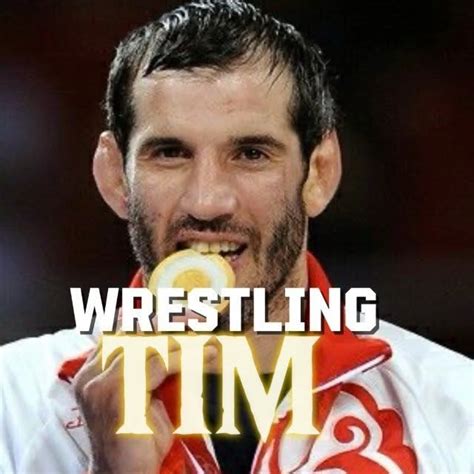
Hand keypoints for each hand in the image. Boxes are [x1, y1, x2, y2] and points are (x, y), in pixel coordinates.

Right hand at [73, 310, 215, 473]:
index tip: (187, 315)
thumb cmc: (138, 439)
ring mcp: (100, 384)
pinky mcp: (117, 396)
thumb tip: (179, 338)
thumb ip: (153, 366)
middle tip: (201, 320)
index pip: (124, 328)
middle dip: (171, 322)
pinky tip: (207, 356)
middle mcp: (91, 373)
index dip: (156, 318)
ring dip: (185, 339)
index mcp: (93, 370)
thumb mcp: (146, 394)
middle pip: (135, 330)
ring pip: (149, 343)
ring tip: (210, 338)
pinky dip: (186, 357)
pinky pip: (158, 363)